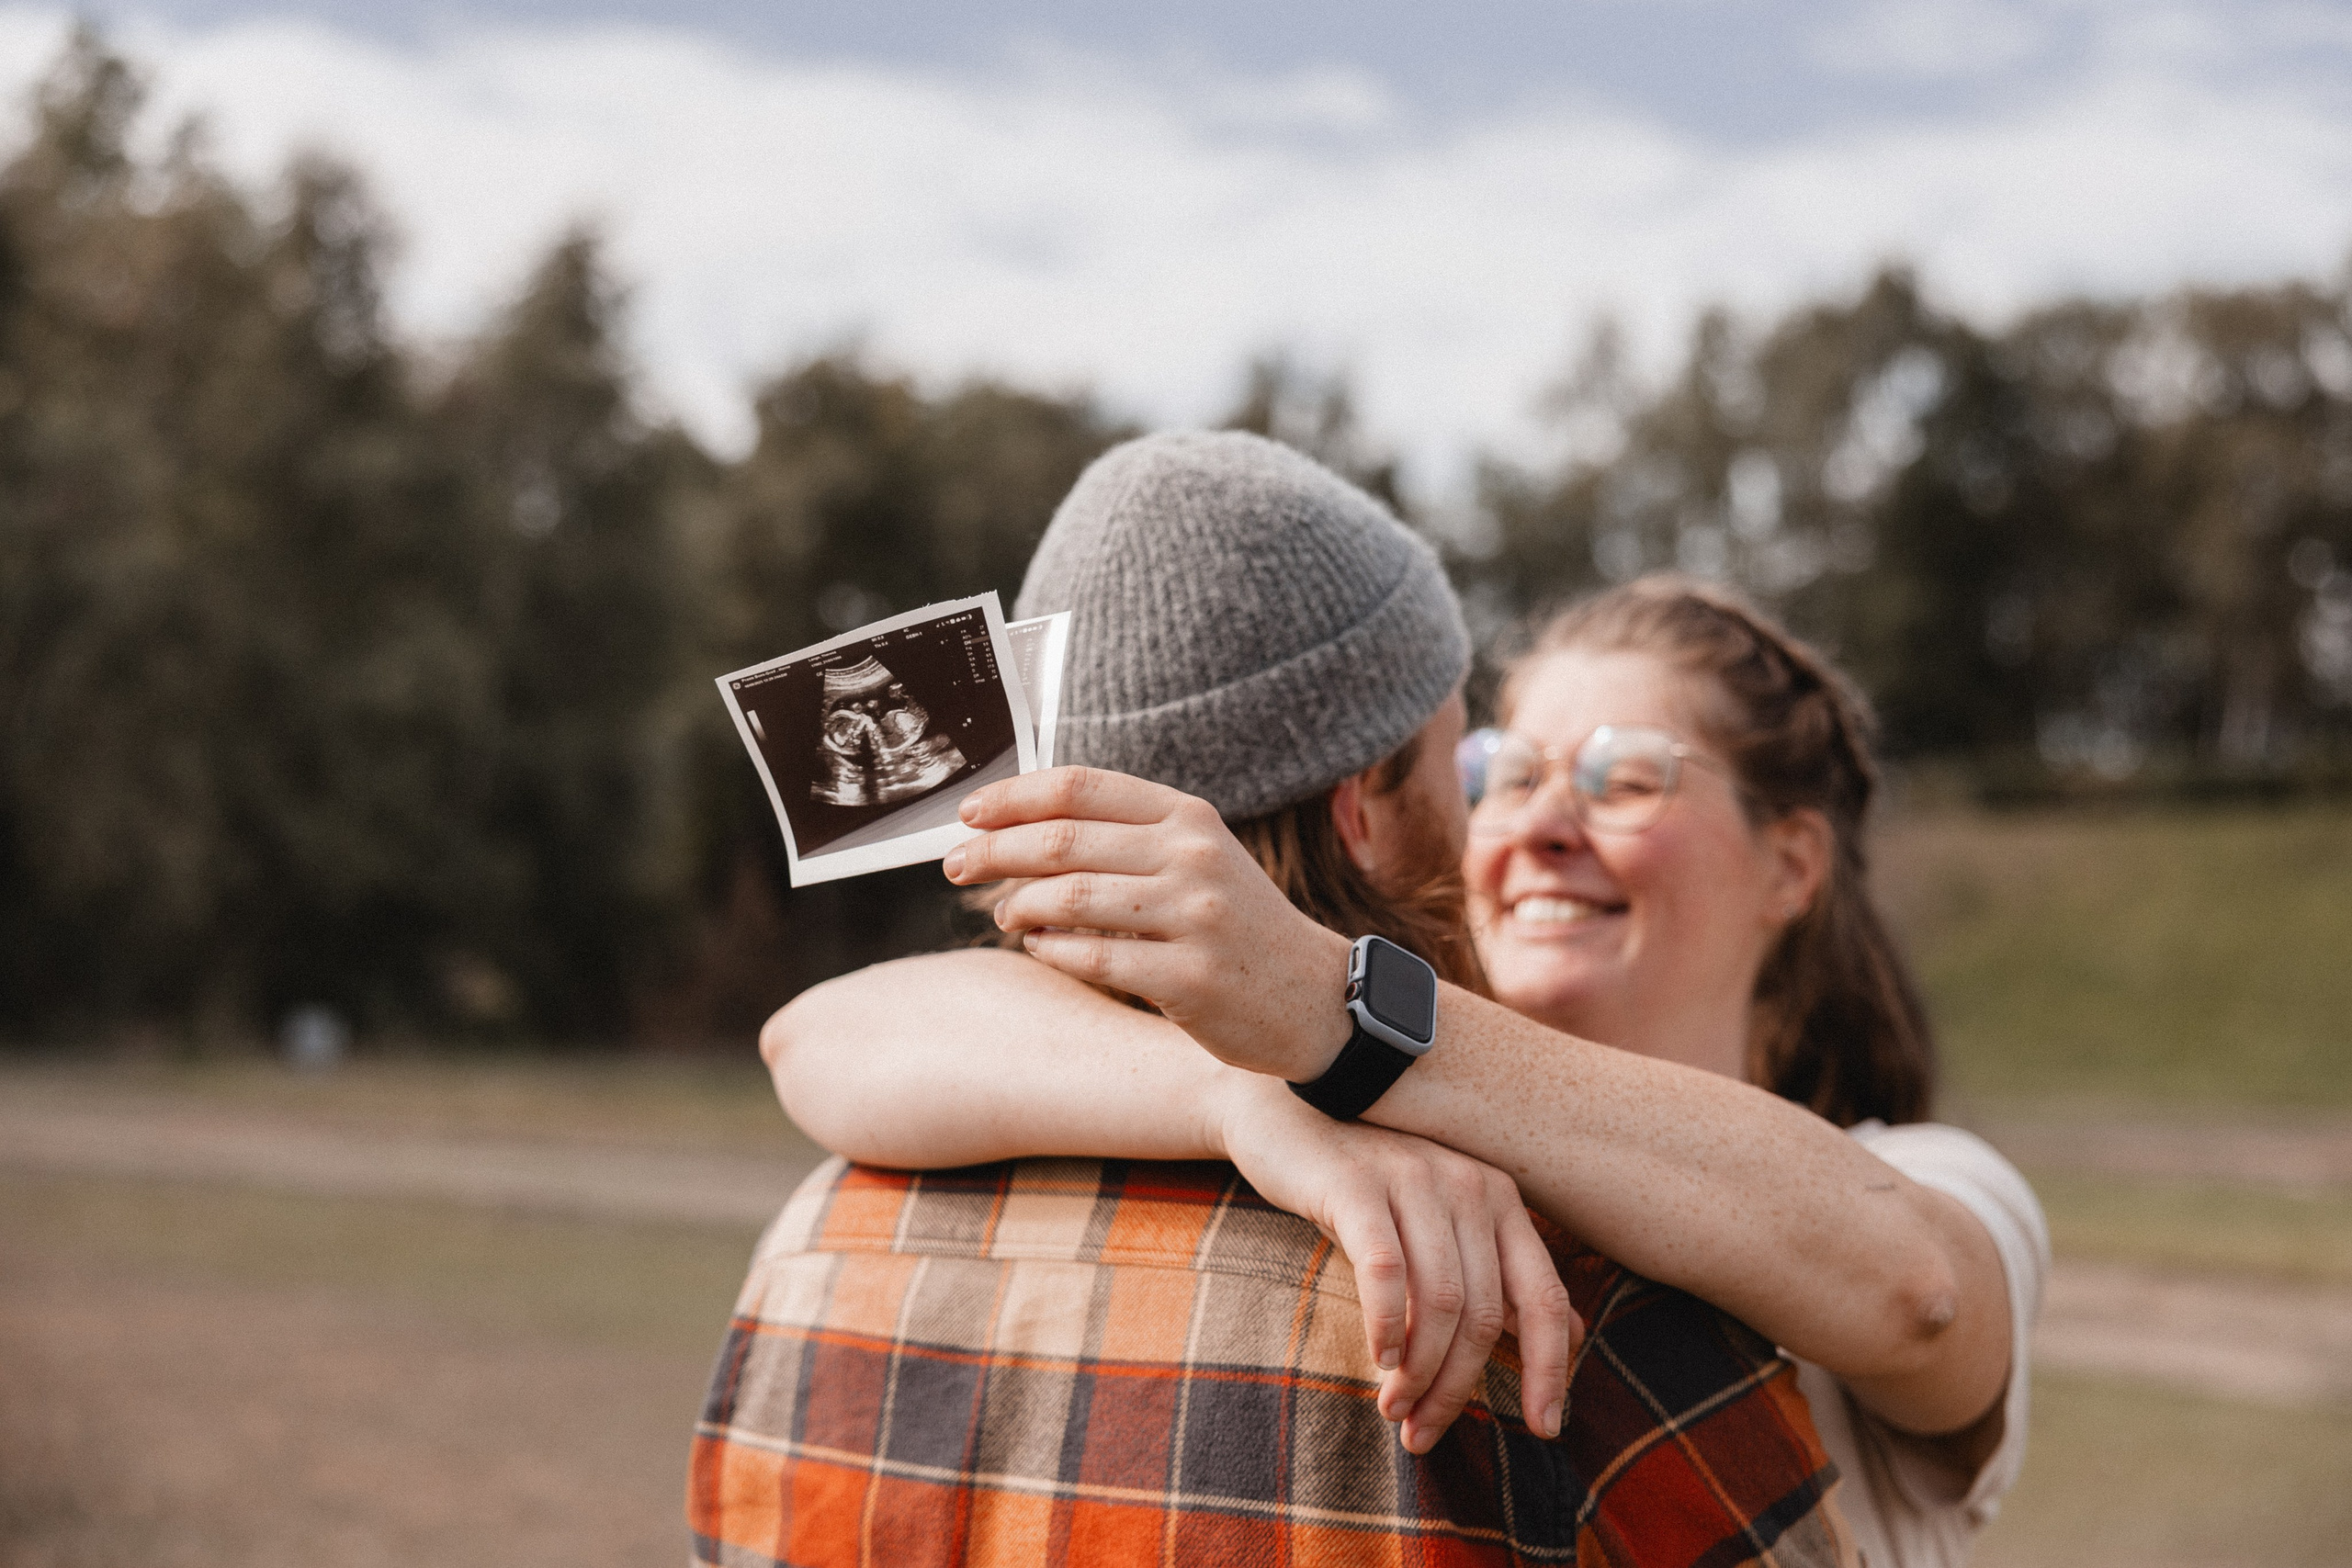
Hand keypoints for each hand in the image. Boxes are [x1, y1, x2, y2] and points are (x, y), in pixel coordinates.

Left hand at [945, 767, 1351, 1081]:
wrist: (1315, 998)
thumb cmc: (1237, 926)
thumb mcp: (1197, 859)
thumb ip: (1126, 835)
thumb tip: (1021, 823)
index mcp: (1189, 817)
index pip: (1081, 787)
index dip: (1013, 798)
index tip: (969, 815)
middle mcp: (1193, 858)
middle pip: (1062, 840)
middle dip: (994, 852)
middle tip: (957, 867)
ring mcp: (1195, 918)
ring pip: (1069, 898)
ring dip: (1019, 906)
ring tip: (1005, 914)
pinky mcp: (1190, 980)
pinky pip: (1092, 959)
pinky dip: (1051, 951)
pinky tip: (1039, 948)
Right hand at [1214, 1073, 1578, 1452]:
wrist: (1285, 1115)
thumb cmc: (1365, 1183)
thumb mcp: (1440, 1226)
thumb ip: (1500, 1275)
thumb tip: (1571, 1335)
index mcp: (1500, 1199)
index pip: (1541, 1296)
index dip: (1550, 1369)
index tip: (1545, 1429)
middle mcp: (1468, 1184)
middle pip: (1483, 1314)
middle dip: (1457, 1388)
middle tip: (1422, 1433)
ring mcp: (1414, 1178)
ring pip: (1438, 1302)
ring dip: (1418, 1372)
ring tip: (1394, 1409)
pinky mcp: (1356, 1183)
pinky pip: (1385, 1270)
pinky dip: (1388, 1325)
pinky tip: (1379, 1357)